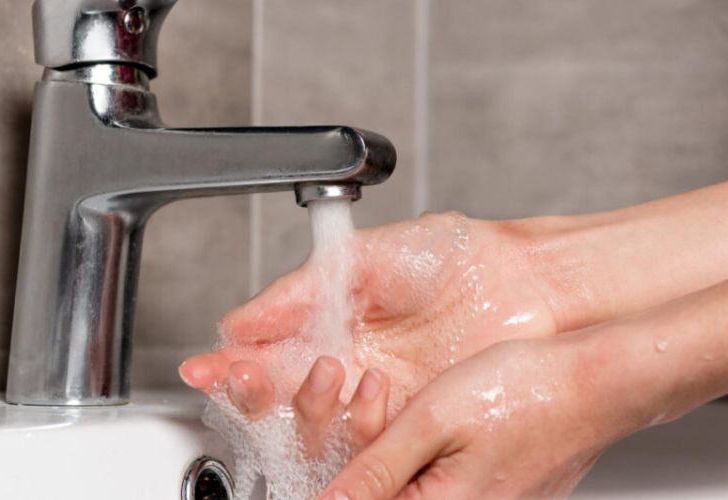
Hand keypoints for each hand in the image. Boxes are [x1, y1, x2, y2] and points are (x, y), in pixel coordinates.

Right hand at [181, 212, 561, 410]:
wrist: (522, 281)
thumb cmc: (450, 257)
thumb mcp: (362, 259)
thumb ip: (296, 292)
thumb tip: (237, 322)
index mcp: (327, 327)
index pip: (265, 356)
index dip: (230, 365)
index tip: (205, 368)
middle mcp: (346, 369)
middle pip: (281, 400)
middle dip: (253, 394)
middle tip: (251, 377)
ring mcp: (377, 400)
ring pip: (318, 429)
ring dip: (309, 408)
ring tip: (332, 372)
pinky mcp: (411, 424)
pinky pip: (367, 444)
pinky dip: (356, 429)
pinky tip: (364, 397)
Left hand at [319, 337, 627, 499]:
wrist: (594, 382)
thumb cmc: (526, 394)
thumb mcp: (431, 422)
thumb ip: (373, 471)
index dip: (338, 465)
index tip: (344, 428)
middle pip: (379, 495)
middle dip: (359, 447)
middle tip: (373, 397)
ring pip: (404, 485)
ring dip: (386, 444)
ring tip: (402, 397)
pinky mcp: (488, 495)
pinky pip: (433, 479)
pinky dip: (417, 448)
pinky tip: (432, 414)